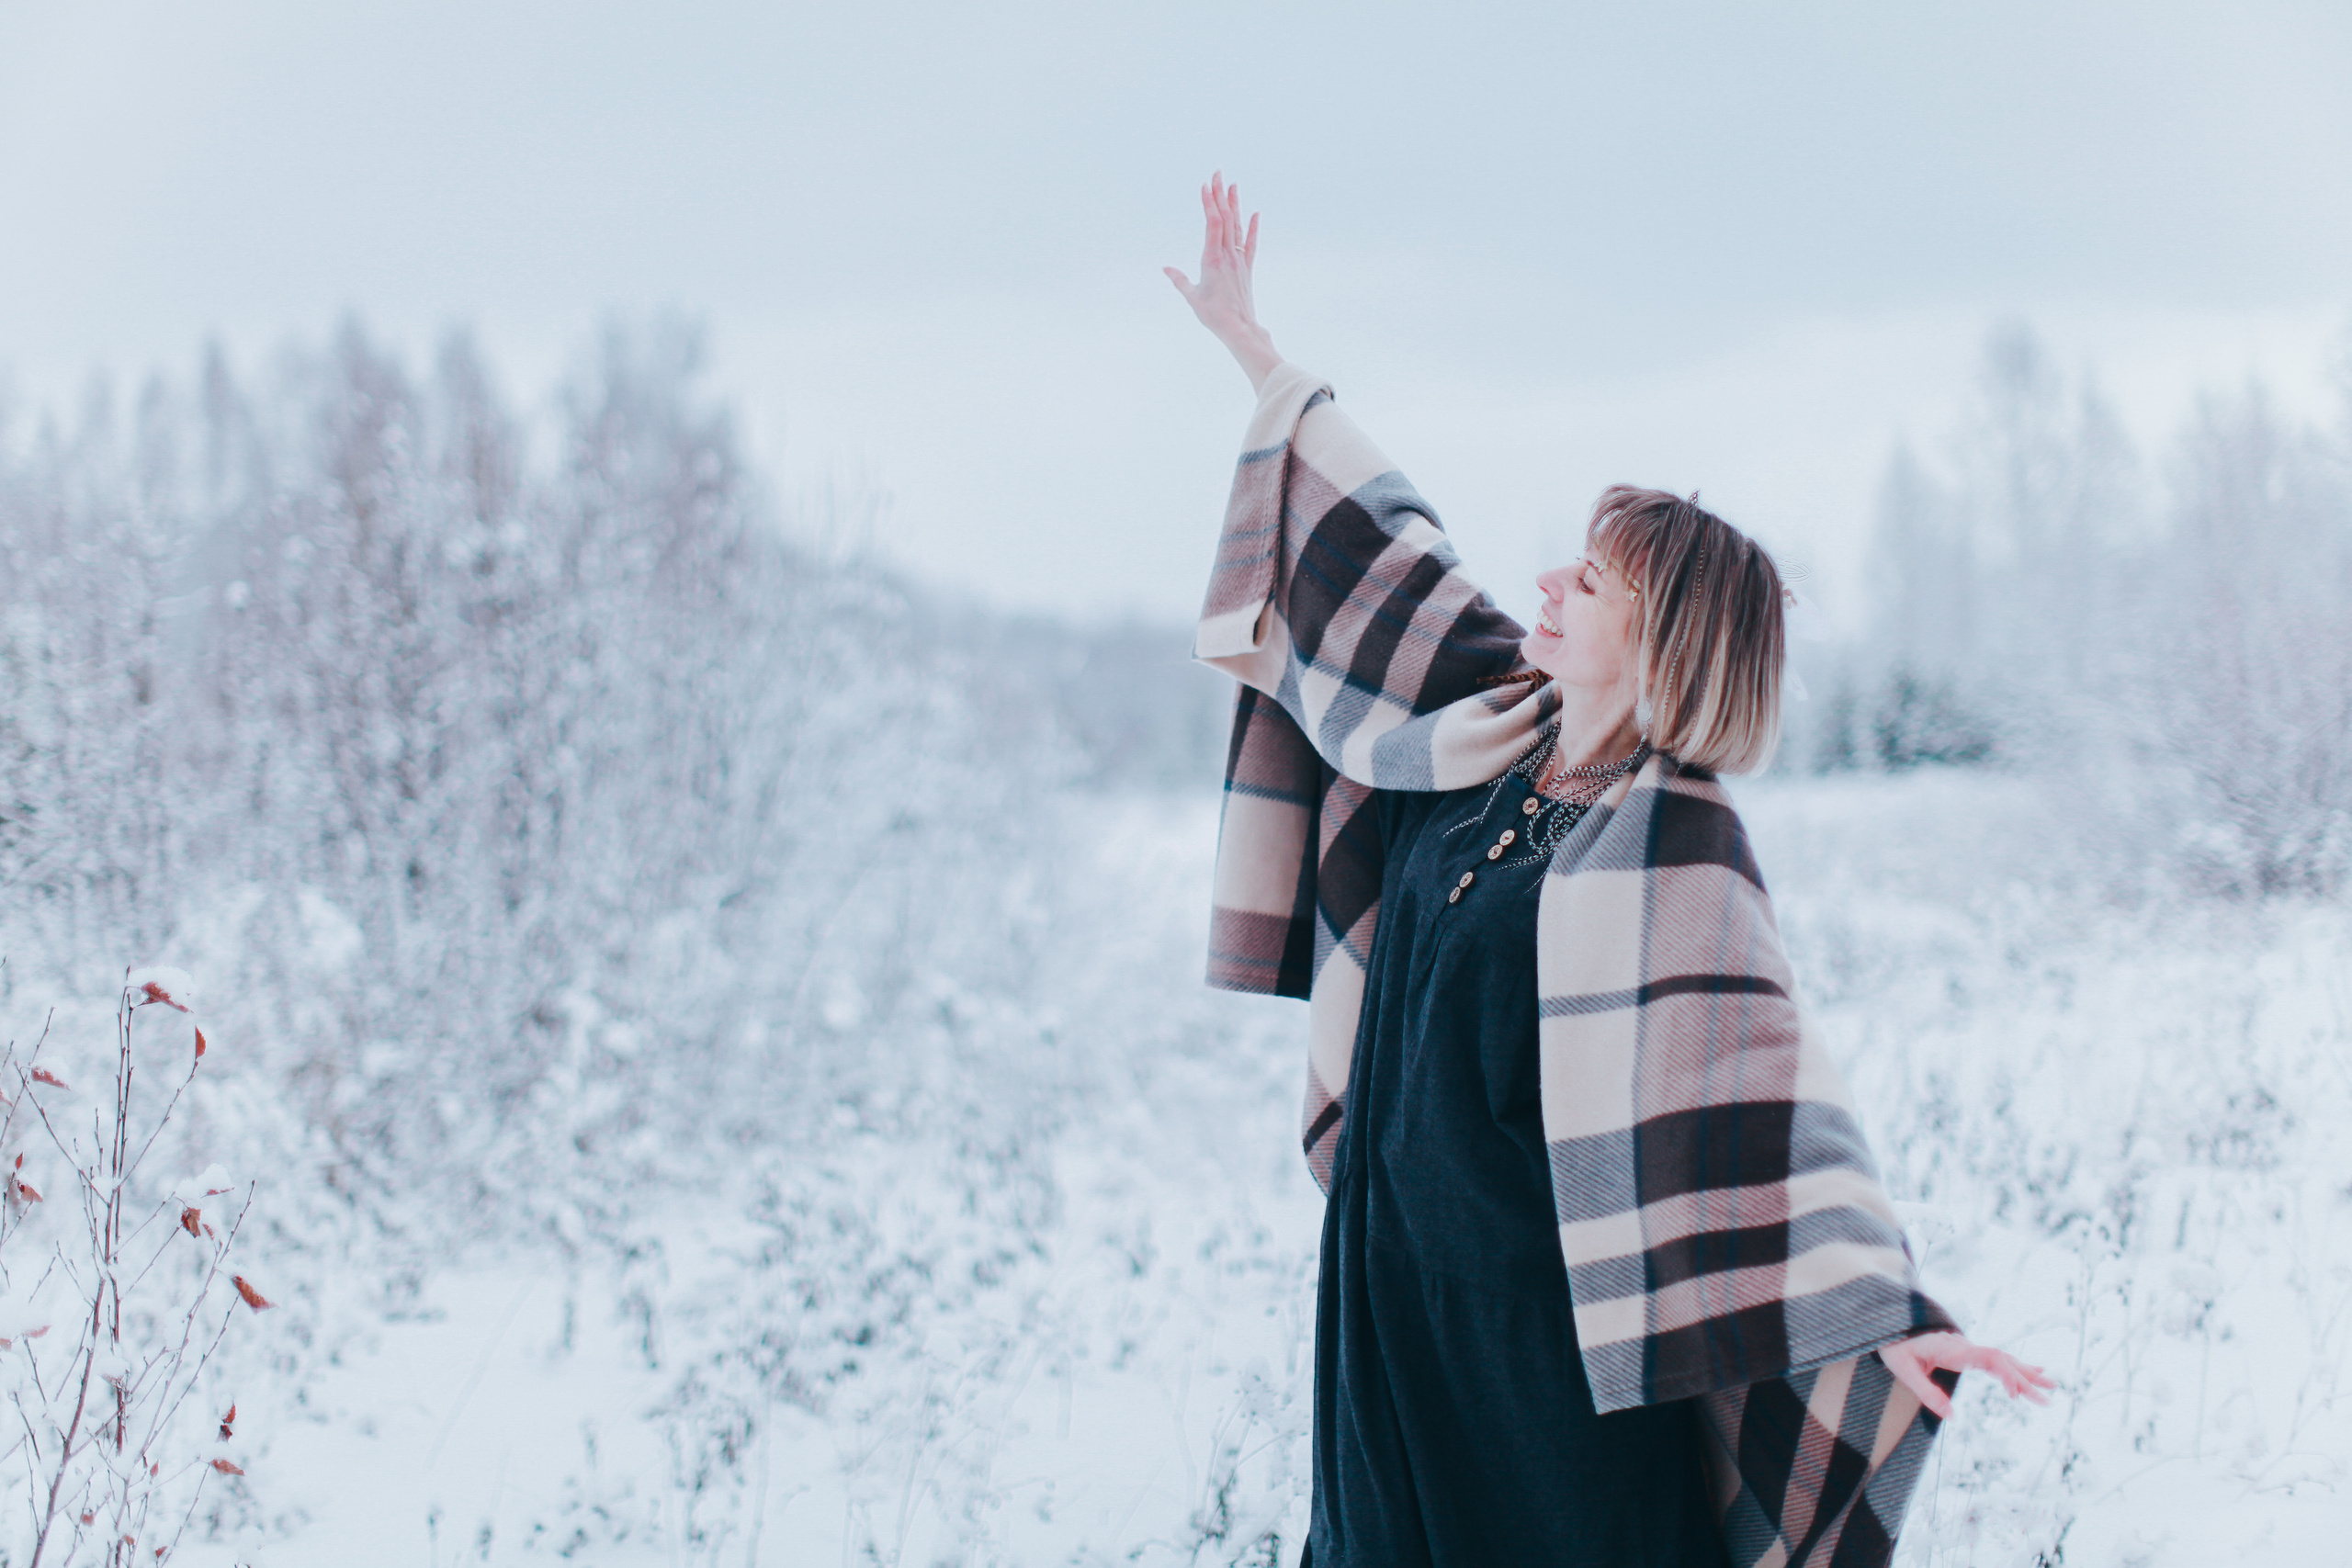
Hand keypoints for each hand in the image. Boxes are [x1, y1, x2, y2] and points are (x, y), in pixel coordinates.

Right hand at [1165, 172, 1280, 391]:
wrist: (1240, 329)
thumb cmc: (1213, 316)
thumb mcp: (1192, 297)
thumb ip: (1179, 280)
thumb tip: (1165, 268)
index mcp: (1212, 259)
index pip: (1213, 223)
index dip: (1209, 203)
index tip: (1205, 185)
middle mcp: (1227, 255)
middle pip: (1225, 218)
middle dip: (1220, 194)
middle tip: (1217, 173)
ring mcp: (1239, 260)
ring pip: (1237, 226)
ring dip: (1234, 204)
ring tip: (1233, 185)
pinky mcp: (1247, 268)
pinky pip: (1251, 243)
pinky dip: (1253, 227)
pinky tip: (1255, 213)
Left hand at [1877, 1330, 2054, 1419]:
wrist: (1885, 1322)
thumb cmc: (1893, 1345)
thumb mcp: (1903, 1370)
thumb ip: (1927, 1392)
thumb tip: (1953, 1417)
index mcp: (1951, 1348)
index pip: (1987, 1357)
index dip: (2005, 1374)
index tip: (2017, 1394)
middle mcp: (1963, 1345)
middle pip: (2001, 1360)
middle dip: (2025, 1380)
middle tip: (2048, 1400)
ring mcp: (1966, 1346)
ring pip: (2002, 1358)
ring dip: (2026, 1372)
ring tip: (2051, 1386)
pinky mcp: (1965, 1350)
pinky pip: (1996, 1358)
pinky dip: (2016, 1365)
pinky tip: (2034, 1370)